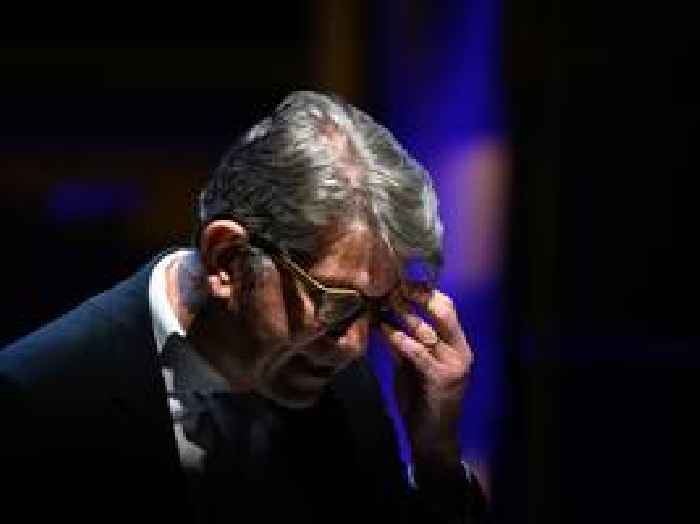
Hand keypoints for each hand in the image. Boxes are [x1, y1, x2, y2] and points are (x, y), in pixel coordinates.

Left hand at [380, 284, 472, 474]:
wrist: (433, 437)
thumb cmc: (421, 399)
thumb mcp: (412, 366)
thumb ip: (403, 343)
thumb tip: (382, 317)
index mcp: (457, 344)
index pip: (446, 306)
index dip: (424, 290)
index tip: (400, 279)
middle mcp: (460, 350)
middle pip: (443, 310)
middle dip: (416, 296)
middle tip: (390, 287)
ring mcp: (454, 365)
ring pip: (428, 329)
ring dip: (403, 315)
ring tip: (382, 304)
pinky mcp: (442, 379)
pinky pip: (419, 353)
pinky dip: (400, 339)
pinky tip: (384, 330)